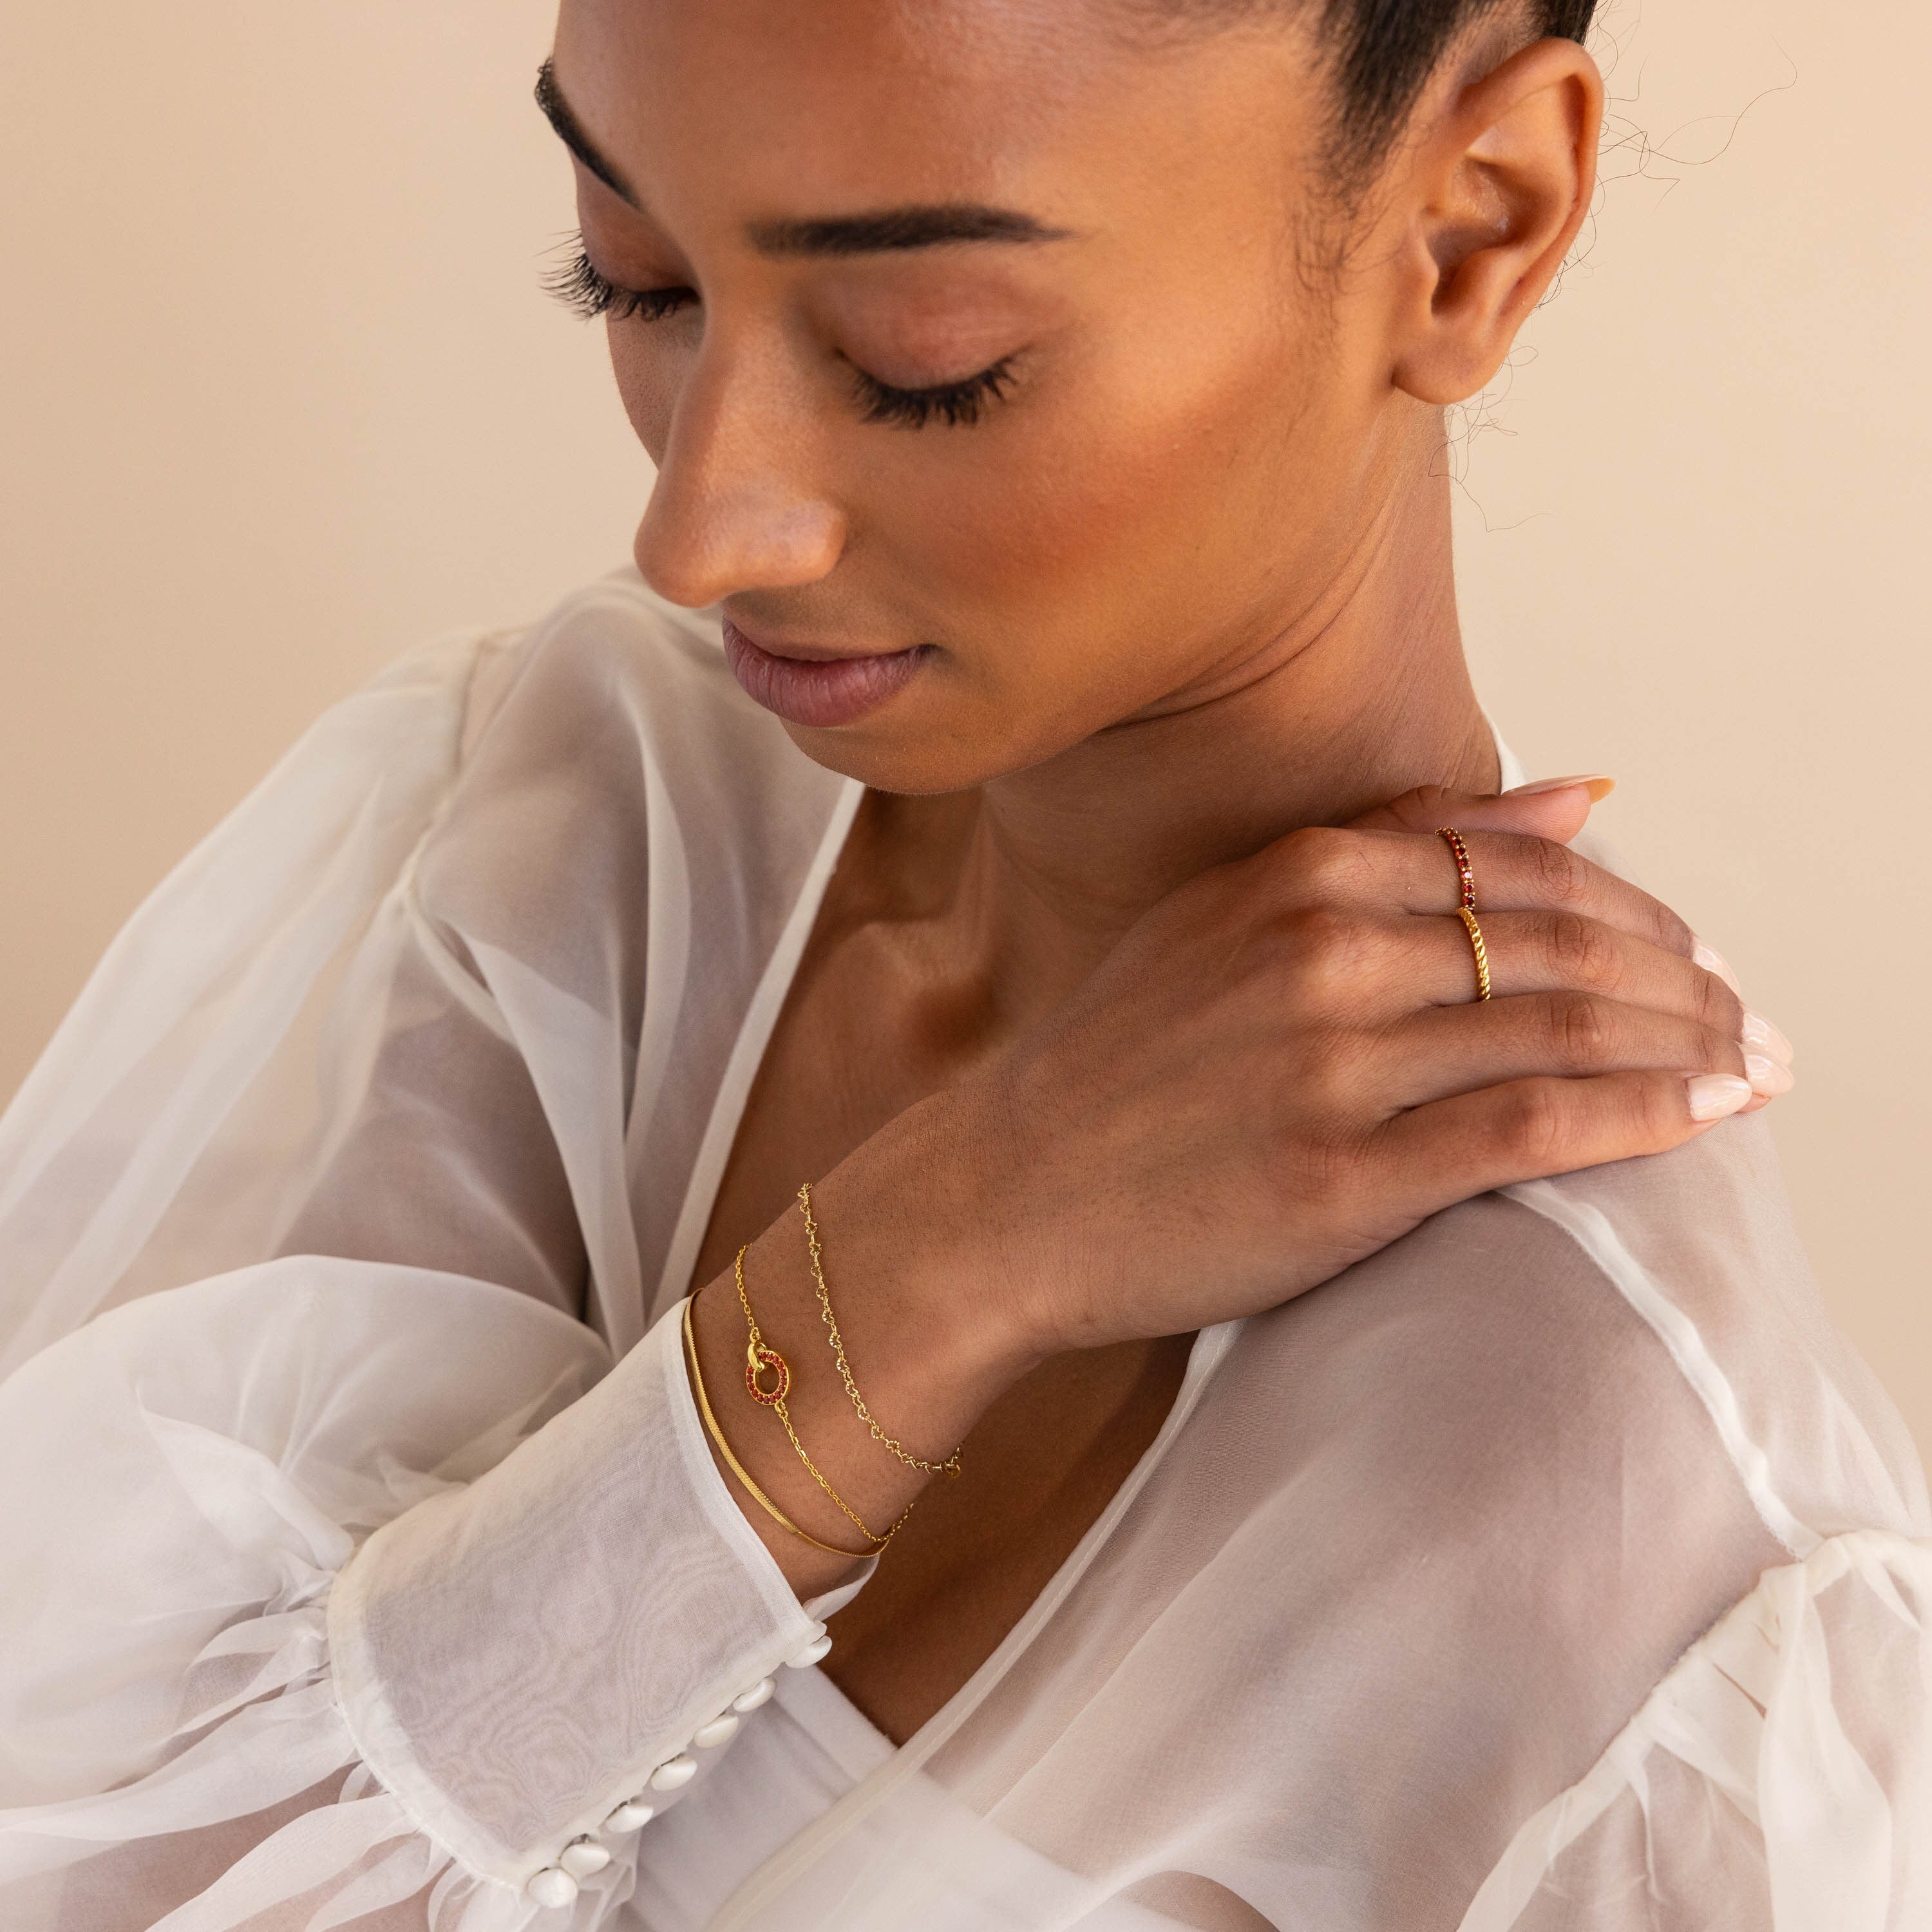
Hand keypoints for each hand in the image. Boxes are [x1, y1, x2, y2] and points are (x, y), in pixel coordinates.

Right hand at [907, 778, 1790, 1360]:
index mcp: (1296, 874)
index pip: (1518, 865)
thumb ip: (1398, 849)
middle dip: (1680, 976)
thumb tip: (1575, 792)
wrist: (1002, 1197)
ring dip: (1684, 1041)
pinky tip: (1705, 1114)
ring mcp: (1332, 1060)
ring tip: (1745, 1063)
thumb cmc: (1114, 1070)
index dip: (1631, 904)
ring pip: (1563, 1023)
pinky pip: (1531, 1123)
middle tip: (1742, 1012)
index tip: (1686, 950)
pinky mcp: (1343, 1172)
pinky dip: (1640, 1113)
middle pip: (1560, 940)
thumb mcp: (1231, 920)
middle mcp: (1321, 948)